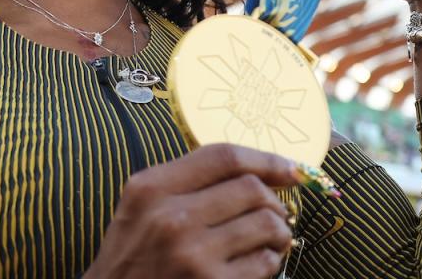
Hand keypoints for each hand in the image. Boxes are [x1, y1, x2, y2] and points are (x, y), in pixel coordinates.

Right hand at [86, 144, 297, 278]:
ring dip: (278, 231)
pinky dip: (269, 261)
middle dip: (274, 200)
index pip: (222, 157)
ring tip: (272, 239)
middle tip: (275, 213)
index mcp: (152, 188)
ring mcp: (192, 254)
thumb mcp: (140, 206)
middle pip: (250, 188)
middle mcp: (171, 217)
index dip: (265, 158)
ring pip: (265, 223)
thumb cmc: (132, 255)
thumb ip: (182, 182)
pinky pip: (263, 263)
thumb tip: (251, 169)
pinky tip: (256, 264)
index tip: (289, 167)